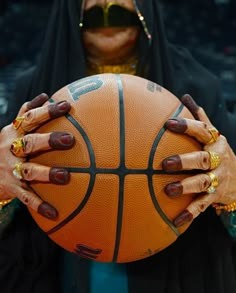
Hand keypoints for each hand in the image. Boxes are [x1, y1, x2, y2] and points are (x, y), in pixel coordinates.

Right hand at [0, 93, 74, 218]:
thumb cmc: (6, 148)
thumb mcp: (12, 130)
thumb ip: (26, 113)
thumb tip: (45, 96)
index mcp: (12, 133)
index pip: (30, 118)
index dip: (47, 111)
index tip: (66, 105)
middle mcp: (10, 149)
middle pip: (29, 142)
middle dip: (48, 140)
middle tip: (69, 140)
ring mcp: (9, 169)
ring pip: (28, 170)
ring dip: (46, 173)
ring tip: (65, 176)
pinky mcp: (10, 187)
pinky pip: (25, 197)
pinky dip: (39, 205)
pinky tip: (54, 212)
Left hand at [162, 94, 235, 226]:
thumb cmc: (218, 153)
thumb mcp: (213, 135)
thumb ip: (200, 118)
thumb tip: (185, 96)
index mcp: (215, 142)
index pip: (203, 131)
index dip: (187, 127)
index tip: (168, 124)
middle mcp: (218, 160)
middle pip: (202, 159)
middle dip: (185, 161)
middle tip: (164, 164)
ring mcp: (219, 179)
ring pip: (203, 183)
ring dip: (187, 187)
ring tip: (168, 190)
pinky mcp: (216, 196)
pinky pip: (203, 206)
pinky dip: (190, 213)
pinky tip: (175, 221)